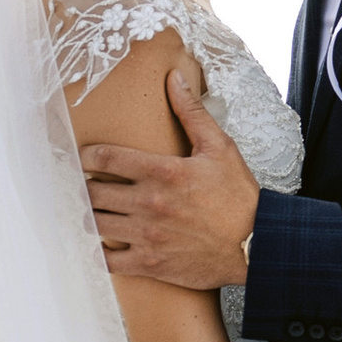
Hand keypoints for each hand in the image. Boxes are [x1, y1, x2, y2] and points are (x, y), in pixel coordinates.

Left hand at [84, 73, 261, 290]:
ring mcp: (147, 235)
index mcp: (162, 171)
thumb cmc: (239, 197)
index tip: (85, 158)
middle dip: (85, 187)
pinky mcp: (150, 263)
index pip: (105, 158)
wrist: (257, 245)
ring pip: (95, 224)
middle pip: (92, 192)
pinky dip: (100, 253)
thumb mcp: (219, 147)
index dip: (86, 156)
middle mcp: (149, 203)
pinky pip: (108, 260)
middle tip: (86, 185)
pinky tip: (104, 245)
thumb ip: (191, 112)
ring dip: (89, 216)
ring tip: (93, 212)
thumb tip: (173, 77)